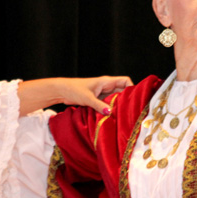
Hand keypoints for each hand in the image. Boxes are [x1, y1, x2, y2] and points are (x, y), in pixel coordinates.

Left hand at [18, 75, 133, 115]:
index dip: (132, 88)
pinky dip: (111, 109)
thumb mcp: (87, 98)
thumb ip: (99, 105)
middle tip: (131, 110)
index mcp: (106, 81)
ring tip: (123, 115)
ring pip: (116, 98)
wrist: (62, 91)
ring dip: (118, 105)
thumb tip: (110, 112)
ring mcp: (102, 93)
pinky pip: (108, 104)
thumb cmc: (74, 90)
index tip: (134, 98)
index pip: (125, 81)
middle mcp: (106, 86)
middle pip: (122, 91)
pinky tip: (112, 116)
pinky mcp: (98, 100)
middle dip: (127, 99)